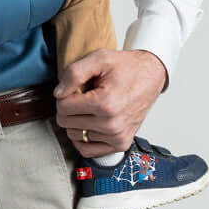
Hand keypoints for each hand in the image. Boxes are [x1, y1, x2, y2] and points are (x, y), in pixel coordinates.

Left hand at [52, 49, 166, 156]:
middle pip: (66, 122)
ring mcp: (117, 137)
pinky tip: (86, 123)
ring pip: (74, 135)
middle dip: (67, 108)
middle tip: (80, 96)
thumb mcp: (99, 58)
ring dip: (75, 121)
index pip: (63, 107)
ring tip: (88, 106)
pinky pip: (87, 150)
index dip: (63, 95)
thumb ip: (74, 73)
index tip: (72, 88)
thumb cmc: (126, 67)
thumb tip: (58, 93)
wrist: (149, 76)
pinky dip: (82, 138)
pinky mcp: (120, 145)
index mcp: (106, 103)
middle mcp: (112, 125)